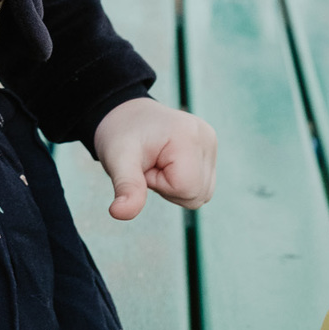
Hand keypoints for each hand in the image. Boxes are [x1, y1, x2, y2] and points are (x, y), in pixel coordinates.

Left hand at [92, 97, 216, 220]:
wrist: (124, 116)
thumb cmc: (120, 135)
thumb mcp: (117, 160)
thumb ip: (126, 187)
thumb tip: (119, 213)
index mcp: (188, 135)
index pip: (187, 188)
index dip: (161, 185)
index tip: (145, 165)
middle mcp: (206, 137)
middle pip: (198, 195)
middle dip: (167, 188)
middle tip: (148, 164)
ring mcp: (210, 143)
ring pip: (201, 194)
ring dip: (174, 187)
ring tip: (156, 163)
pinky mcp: (209, 150)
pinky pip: (202, 186)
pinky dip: (181, 183)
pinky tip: (167, 164)